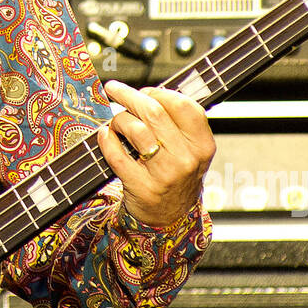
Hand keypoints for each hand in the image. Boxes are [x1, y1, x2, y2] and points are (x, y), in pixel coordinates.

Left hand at [97, 79, 215, 227]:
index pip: (181, 104)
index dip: (158, 92)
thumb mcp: (191, 151)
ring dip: (118, 119)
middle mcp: (186, 159)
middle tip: (114, 90)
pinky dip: (106, 140)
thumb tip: (146, 93)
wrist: (171, 218)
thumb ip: (177, 123)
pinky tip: (105, 135)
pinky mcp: (142, 187)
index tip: (144, 90)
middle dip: (128, 95)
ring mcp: (164, 175)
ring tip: (115, 121)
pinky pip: (116, 155)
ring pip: (135, 129)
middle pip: (154, 111)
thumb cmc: (176, 175)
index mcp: (202, 145)